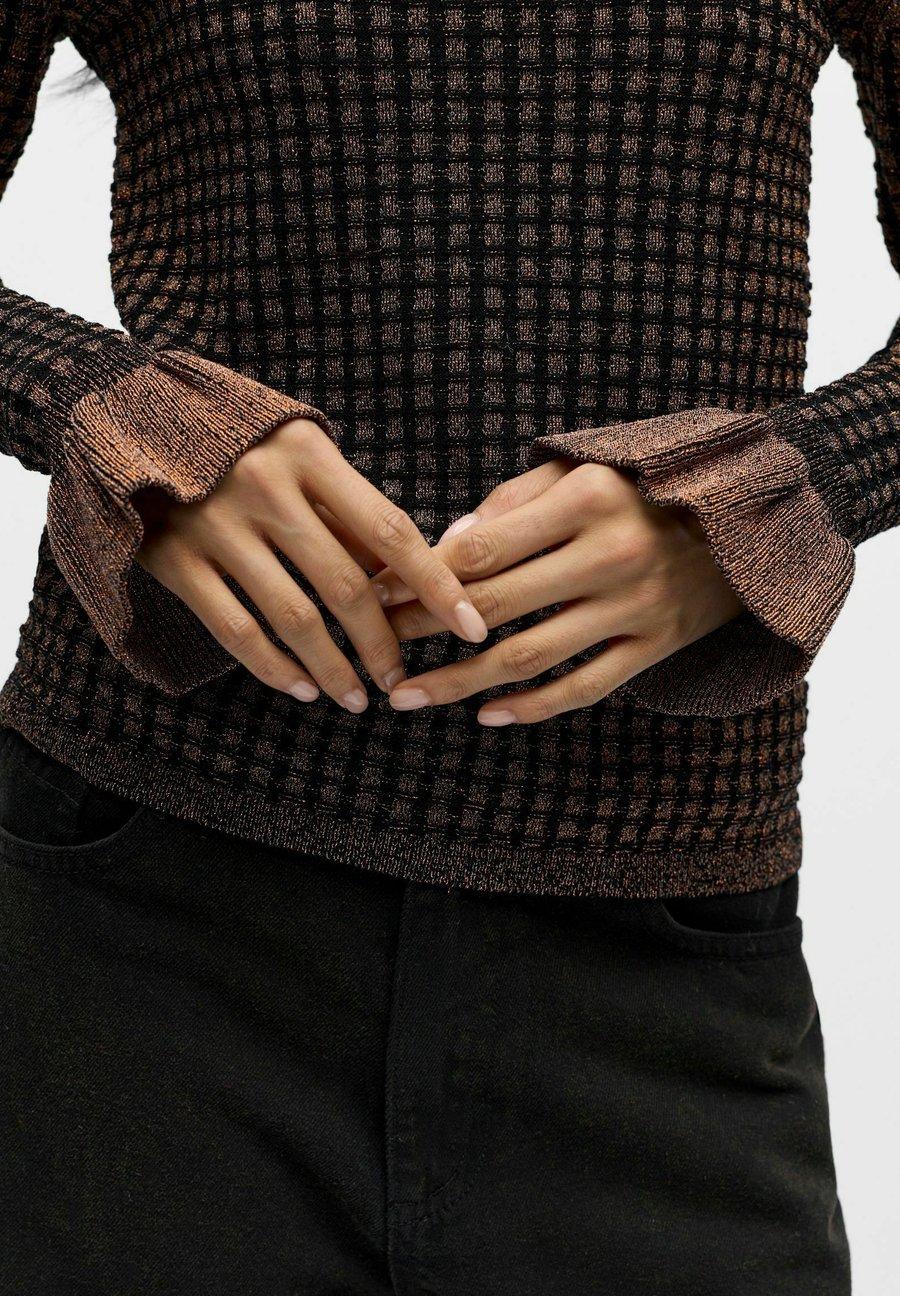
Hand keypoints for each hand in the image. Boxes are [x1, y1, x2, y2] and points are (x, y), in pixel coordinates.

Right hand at [135, 417, 486, 711]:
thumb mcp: (297, 453)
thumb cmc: (241, 446)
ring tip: (356, 698)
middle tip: (399, 680)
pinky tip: (300, 689)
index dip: (437, 584)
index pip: (391, 530)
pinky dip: (273, 668)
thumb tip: (402, 580)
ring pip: (293, 616)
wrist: (130, 421)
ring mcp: (217, 525)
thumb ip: (345, 508)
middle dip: (381, 643)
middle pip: (346, 584)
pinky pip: (234, 629)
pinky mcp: (174, 558)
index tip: (473, 626)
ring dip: (332, 668)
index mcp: (309, 455)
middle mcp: (265, 488)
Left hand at [373, 458, 743, 723]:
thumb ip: (510, 502)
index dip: (420, 576)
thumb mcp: (580, 474)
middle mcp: (611, 554)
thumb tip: (443, 546)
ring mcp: (636, 607)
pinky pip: (583, 687)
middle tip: (376, 649)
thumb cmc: (638, 492)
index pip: (482, 548)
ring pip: (530, 657)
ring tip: (409, 696)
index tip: (373, 594)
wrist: (744, 523)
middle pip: (494, 605)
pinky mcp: (655, 647)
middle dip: (423, 631)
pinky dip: (532, 708)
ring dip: (460, 682)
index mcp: (586, 499)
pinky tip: (486, 715)